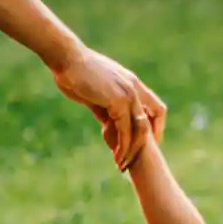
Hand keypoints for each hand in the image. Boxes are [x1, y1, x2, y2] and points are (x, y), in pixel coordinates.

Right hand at [50, 43, 164, 167]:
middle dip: (145, 143)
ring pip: (140, 129)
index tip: (146, 143)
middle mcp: (134, 88)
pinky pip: (125, 129)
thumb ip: (106, 107)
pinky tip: (115, 156)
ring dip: (132, 149)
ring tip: (122, 165)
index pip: (155, 107)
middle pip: (153, 120)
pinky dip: (122, 145)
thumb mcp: (96, 92)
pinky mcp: (118, 101)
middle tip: (134, 160)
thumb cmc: (75, 72)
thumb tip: (108, 122)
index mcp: (132, 83)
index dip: (155, 127)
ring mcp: (128, 94)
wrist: (66, 58)